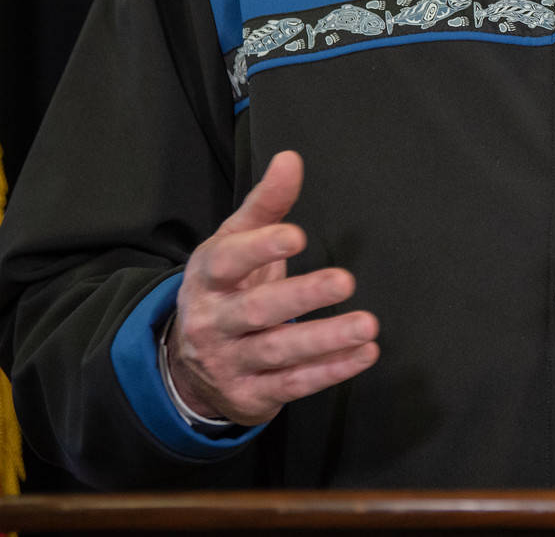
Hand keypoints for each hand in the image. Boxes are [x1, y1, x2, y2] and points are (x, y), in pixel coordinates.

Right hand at [166, 151, 379, 425]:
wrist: (187, 366)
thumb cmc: (225, 288)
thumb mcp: (234, 244)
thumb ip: (265, 204)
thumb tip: (291, 158)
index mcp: (208, 279)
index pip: (227, 262)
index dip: (259, 248)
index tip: (297, 235)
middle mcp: (213, 322)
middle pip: (256, 310)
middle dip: (301, 296)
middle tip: (345, 280)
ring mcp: (230, 362)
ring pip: (278, 352)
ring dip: (325, 340)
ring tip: (368, 325)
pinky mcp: (251, 395)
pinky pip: (294, 384)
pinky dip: (330, 371)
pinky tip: (364, 354)